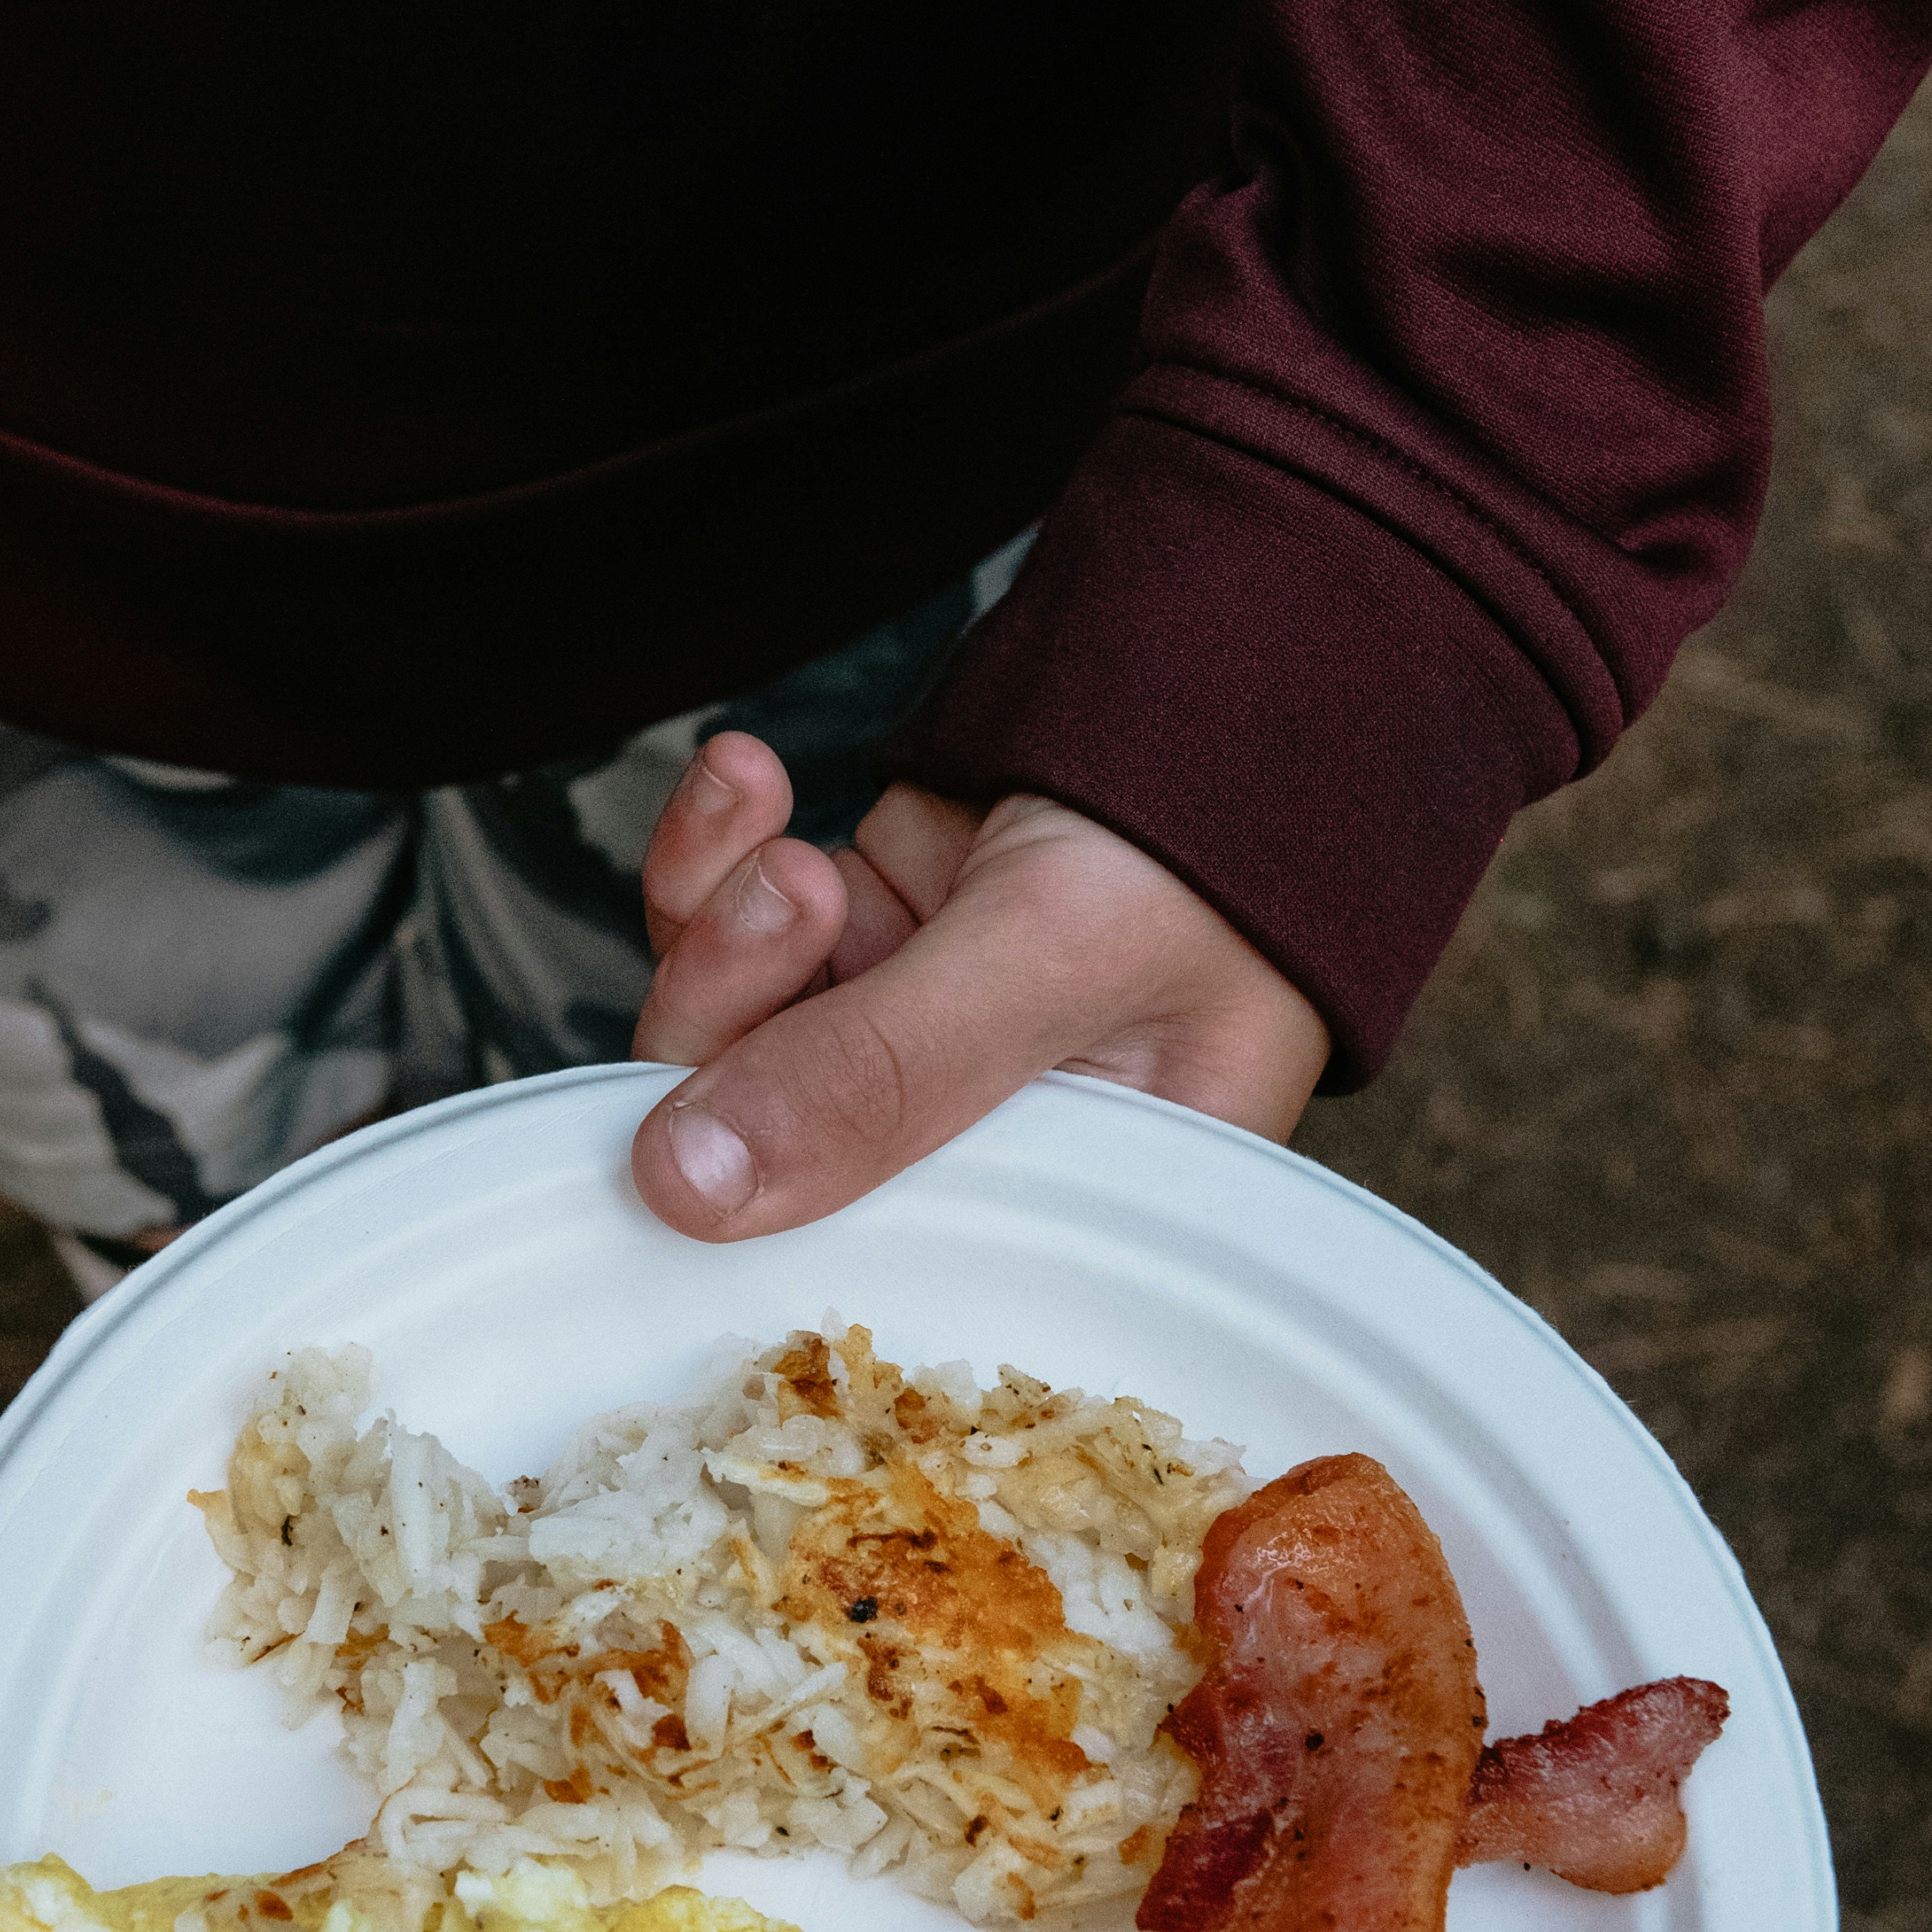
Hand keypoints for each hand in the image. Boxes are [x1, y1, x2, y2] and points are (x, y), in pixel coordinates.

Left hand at [629, 731, 1328, 1237]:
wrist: (1251, 653)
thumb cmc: (1223, 825)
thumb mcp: (1060, 952)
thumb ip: (882, 1072)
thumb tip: (684, 1191)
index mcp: (1078, 1215)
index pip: (876, 1278)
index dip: (758, 1232)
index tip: (679, 1151)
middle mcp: (988, 1147)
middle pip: (777, 1154)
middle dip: (739, 1027)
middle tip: (786, 904)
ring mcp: (920, 1036)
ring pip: (740, 1032)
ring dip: (728, 927)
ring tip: (784, 836)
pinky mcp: (876, 935)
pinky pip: (741, 928)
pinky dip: (721, 854)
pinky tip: (749, 777)